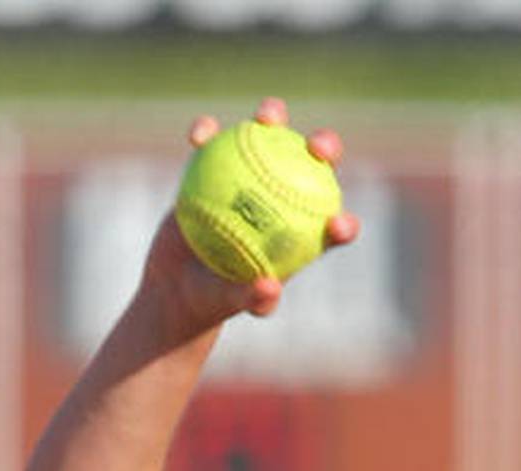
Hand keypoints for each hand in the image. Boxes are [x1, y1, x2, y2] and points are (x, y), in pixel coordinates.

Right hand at [145, 97, 359, 326]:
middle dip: (326, 147)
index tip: (337, 226)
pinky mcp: (218, 166)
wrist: (177, 283)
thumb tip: (269, 288)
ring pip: (269, 139)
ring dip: (273, 118)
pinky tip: (201, 134)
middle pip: (314, 165)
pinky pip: (215, 142)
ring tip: (266, 117)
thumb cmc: (212, 298)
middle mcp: (283, 198)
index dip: (344, 225)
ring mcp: (251, 176)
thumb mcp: (229, 303)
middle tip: (317, 148)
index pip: (331, 227)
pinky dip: (208, 134)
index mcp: (300, 235)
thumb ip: (252, 299)